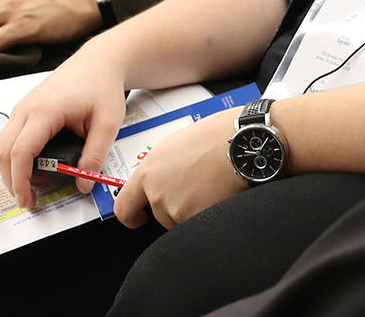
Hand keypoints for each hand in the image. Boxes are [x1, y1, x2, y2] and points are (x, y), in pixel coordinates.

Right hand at [0, 45, 129, 206]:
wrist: (98, 61)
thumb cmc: (102, 87)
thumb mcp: (108, 123)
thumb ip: (95, 156)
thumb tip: (83, 184)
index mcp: (45, 110)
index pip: (21, 152)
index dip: (20, 181)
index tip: (28, 200)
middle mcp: (26, 108)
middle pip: (3, 150)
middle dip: (11, 180)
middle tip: (28, 201)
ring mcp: (23, 107)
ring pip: (3, 144)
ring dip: (12, 169)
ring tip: (33, 187)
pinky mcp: (25, 109)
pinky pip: (11, 137)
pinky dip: (16, 156)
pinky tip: (35, 168)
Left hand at [111, 107, 246, 228]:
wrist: (241, 144)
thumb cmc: (214, 138)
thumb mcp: (173, 146)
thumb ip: (157, 170)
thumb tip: (155, 183)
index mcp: (148, 172)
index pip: (124, 208)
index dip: (131, 217)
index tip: (139, 218)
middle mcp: (158, 193)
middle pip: (159, 215)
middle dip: (174, 208)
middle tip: (194, 187)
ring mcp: (176, 209)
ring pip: (179, 222)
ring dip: (192, 211)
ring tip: (208, 186)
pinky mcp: (196, 219)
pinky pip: (198, 226)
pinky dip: (207, 216)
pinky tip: (217, 195)